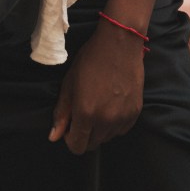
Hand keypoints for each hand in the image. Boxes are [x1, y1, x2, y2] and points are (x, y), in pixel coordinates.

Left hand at [48, 21, 144, 153]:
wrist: (119, 44)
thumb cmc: (90, 59)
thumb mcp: (69, 83)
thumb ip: (62, 112)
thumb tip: (54, 137)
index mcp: (86, 113)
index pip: (77, 147)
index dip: (70, 139)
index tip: (70, 125)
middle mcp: (106, 120)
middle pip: (92, 145)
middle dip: (84, 134)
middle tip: (83, 112)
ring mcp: (122, 118)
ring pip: (107, 138)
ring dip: (100, 129)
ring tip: (98, 105)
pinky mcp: (135, 113)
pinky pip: (121, 129)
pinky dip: (114, 123)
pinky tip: (111, 104)